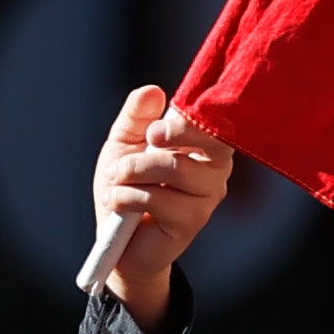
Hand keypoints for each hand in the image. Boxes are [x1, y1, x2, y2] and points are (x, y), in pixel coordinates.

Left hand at [91, 83, 237, 328]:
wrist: (118, 242)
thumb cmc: (126, 188)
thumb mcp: (124, 144)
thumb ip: (137, 116)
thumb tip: (153, 91)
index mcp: (205, 146)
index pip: (214, 120)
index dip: (190, 117)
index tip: (155, 129)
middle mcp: (215, 170)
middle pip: (205, 138)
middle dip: (167, 136)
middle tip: (143, 143)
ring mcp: (207, 197)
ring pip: (173, 167)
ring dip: (132, 171)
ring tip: (117, 182)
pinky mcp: (193, 221)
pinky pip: (156, 197)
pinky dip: (126, 197)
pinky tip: (119, 205)